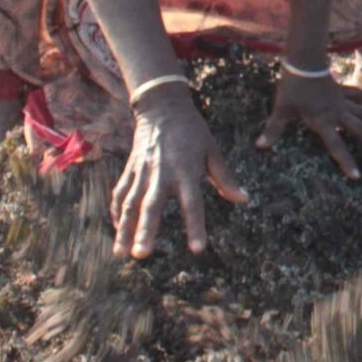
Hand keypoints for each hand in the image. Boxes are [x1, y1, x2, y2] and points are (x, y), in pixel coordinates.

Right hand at [110, 90, 247, 258]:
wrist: (163, 107)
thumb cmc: (193, 132)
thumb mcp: (212, 152)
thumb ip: (225, 179)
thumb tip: (244, 200)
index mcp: (186, 171)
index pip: (193, 204)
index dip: (195, 226)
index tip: (197, 249)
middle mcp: (162, 174)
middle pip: (152, 206)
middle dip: (145, 231)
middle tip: (141, 254)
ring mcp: (142, 172)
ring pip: (130, 203)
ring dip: (124, 229)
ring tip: (120, 253)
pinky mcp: (130, 169)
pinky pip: (120, 192)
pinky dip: (116, 211)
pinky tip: (116, 229)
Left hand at [258, 68, 361, 178]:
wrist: (303, 62)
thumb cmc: (291, 87)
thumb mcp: (281, 109)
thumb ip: (274, 128)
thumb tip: (260, 145)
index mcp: (323, 121)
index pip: (336, 145)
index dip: (346, 161)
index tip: (357, 175)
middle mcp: (337, 113)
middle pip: (360, 130)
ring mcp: (342, 101)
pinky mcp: (342, 90)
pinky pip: (358, 96)